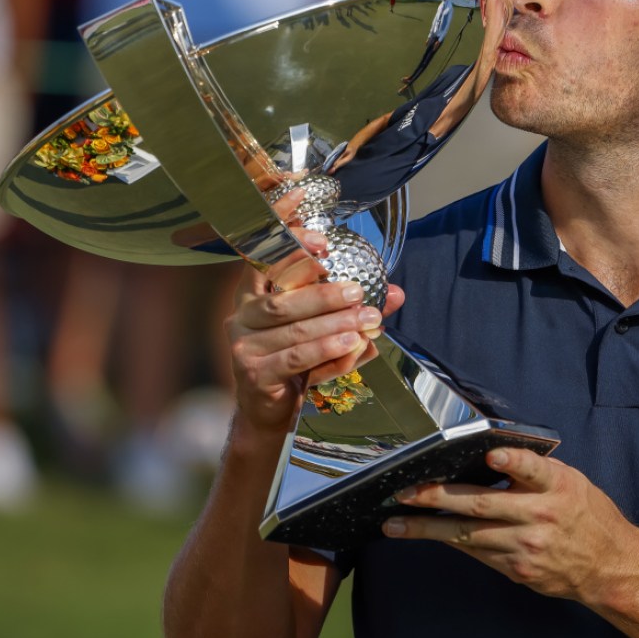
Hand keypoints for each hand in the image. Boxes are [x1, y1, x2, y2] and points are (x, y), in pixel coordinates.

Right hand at [226, 191, 404, 433]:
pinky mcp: (253, 373)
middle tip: (358, 291)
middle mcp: (243, 314)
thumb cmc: (298, 360)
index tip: (315, 226)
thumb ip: (356, 307)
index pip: (262, 254)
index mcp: (255, 292)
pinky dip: (327, 350)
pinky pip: (295, 357)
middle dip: (324, 292)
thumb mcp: (327, 328)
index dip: (282, 233)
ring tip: (365, 319)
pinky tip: (352, 344)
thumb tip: (395, 292)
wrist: (270, 411)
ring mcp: (244, 345)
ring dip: (333, 322)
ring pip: (291, 327)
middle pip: (283, 297)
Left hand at [382, 449, 637, 602]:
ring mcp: (526, 546)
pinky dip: (449, 541)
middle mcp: (540, 516)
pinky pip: (476, 552)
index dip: (514, 461)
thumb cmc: (586, 515)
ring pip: (468, 536)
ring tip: (395, 524)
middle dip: (439, 498)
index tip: (493, 455)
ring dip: (427, 529)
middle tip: (407, 492)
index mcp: (558, 486)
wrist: (607, 567)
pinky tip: (426, 533)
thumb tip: (490, 456)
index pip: (534, 470)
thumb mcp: (571, 481)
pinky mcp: (517, 569)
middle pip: (483, 505)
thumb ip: (534, 471)